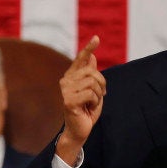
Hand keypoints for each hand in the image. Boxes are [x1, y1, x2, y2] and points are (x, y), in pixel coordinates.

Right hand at [57, 35, 105, 164]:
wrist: (80, 129)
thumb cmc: (87, 110)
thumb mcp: (93, 90)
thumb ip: (91, 74)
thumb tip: (92, 57)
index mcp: (71, 77)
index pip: (80, 59)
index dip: (89, 48)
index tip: (97, 38)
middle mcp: (65, 81)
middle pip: (92, 71)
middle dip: (101, 83)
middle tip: (100, 95)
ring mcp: (65, 90)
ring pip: (92, 83)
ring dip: (98, 94)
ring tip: (92, 103)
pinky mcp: (68, 101)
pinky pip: (90, 94)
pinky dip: (95, 101)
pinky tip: (88, 108)